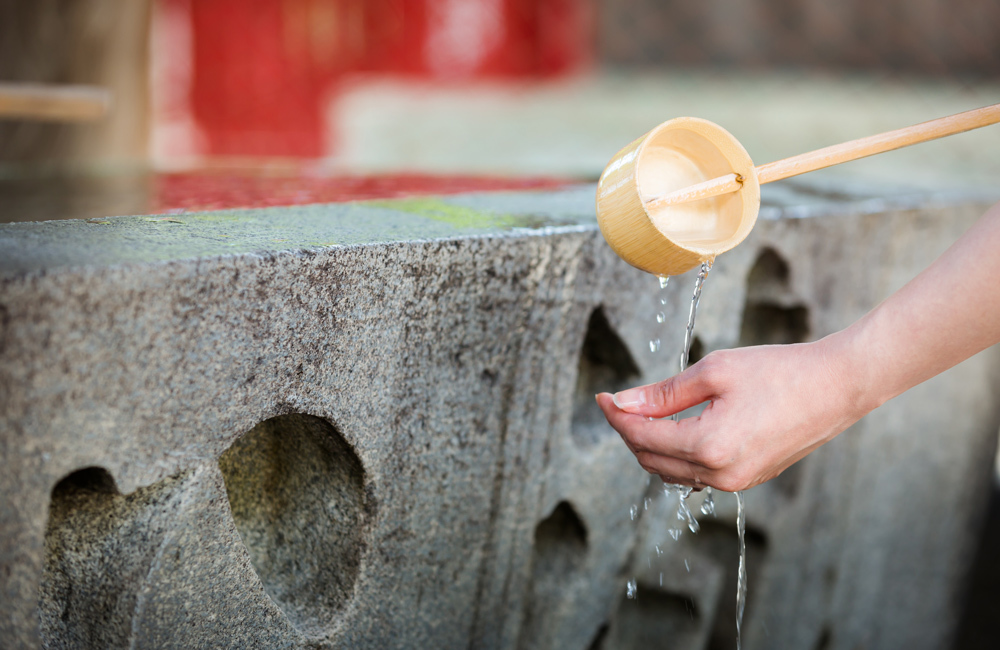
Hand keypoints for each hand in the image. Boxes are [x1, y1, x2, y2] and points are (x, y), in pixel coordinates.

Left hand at [596, 336, 869, 491]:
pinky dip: (678, 455)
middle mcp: (720, 474)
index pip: (642, 437)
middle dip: (629, 431)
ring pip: (671, 472)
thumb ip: (663, 393)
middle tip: (619, 402)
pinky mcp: (749, 478)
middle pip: (650, 459)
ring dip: (651, 445)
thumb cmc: (778, 371)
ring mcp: (737, 481)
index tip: (601, 396)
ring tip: (644, 412)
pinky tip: (675, 428)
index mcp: (708, 446)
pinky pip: (697, 474)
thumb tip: (622, 403)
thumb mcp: (714, 372)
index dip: (616, 416)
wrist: (838, 386)